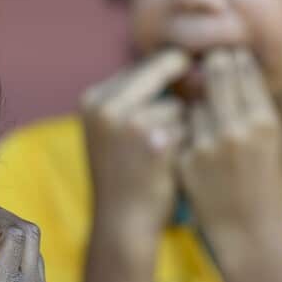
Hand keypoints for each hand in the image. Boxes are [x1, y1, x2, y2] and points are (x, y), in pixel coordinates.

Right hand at [80, 49, 189, 238]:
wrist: (122, 222)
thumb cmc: (125, 174)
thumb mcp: (113, 129)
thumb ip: (135, 95)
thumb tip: (182, 58)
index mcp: (93, 98)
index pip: (140, 69)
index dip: (162, 83)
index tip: (166, 108)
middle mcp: (106, 105)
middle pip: (160, 76)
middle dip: (175, 96)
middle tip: (173, 126)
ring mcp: (128, 121)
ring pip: (178, 104)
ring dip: (184, 124)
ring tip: (165, 155)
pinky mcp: (153, 140)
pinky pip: (189, 125)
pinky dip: (189, 143)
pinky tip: (175, 164)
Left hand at [177, 49, 281, 256]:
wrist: (250, 235)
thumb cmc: (267, 191)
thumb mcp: (272, 146)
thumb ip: (254, 112)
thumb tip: (238, 76)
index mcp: (265, 121)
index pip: (245, 72)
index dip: (235, 58)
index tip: (228, 51)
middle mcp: (237, 127)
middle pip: (218, 75)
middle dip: (212, 64)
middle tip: (207, 58)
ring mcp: (209, 142)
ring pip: (195, 101)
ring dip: (196, 99)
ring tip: (199, 101)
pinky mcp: (187, 158)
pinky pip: (181, 128)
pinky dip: (184, 127)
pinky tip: (187, 131)